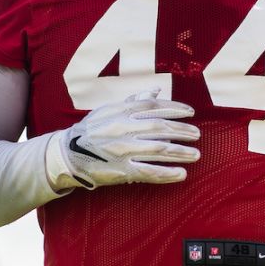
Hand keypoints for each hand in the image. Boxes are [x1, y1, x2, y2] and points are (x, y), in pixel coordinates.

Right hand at [51, 89, 200, 189]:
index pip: (154, 107)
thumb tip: (156, 91)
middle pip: (160, 128)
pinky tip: (181, 174)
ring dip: (180, 152)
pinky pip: (148, 172)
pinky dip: (167, 173)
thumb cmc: (91, 130)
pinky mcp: (121, 170)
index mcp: (121, 112)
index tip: (190, 112)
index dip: (175, 109)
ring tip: (195, 154)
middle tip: (197, 135)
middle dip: (182, 131)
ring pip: (159, 150)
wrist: (67, 154)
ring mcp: (123, 150)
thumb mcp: (109, 110)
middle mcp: (123, 129)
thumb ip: (133, 101)